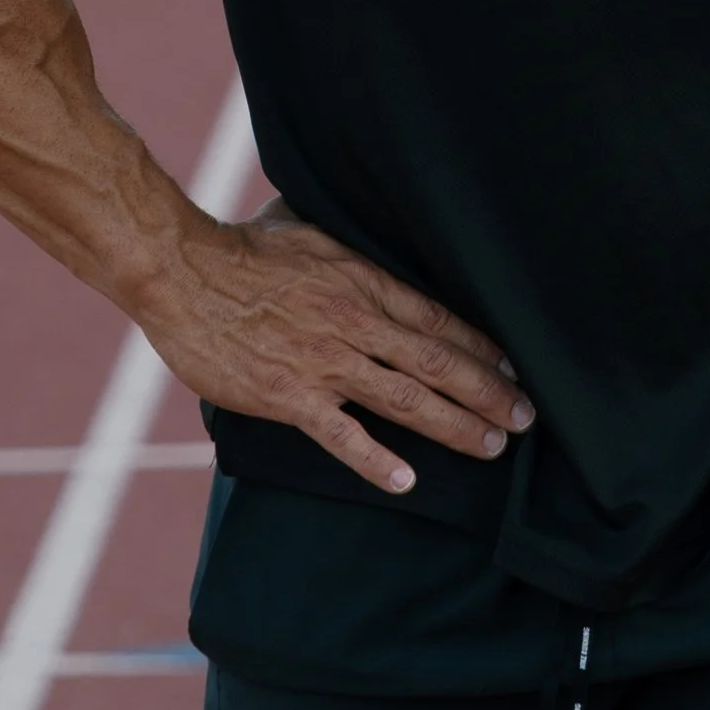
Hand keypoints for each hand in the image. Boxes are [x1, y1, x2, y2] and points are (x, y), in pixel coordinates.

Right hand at [139, 200, 534, 496]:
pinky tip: (407, 480)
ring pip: (405, 400)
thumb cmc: (242, 248)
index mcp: (361, 282)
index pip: (438, 320)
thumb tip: (370, 230)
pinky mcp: (288, 396)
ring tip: (492, 447)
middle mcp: (353, 324)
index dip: (481, 347)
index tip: (513, 368)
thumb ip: (347, 247)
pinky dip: (377, 460)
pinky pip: (341, 435)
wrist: (182, 272)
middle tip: (526, 418)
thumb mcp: (310, 229)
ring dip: (456, 425)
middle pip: (436, 363)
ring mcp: (323, 362)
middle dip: (488, 392)